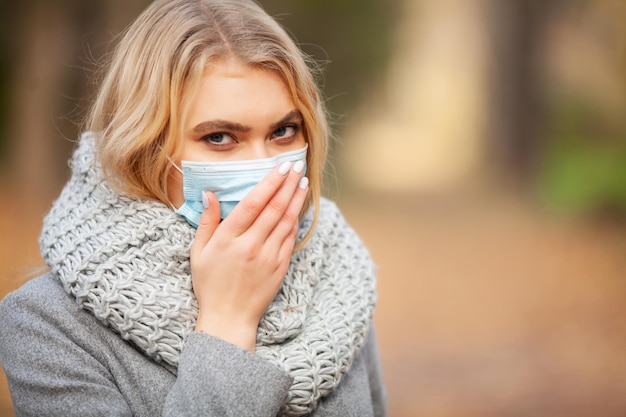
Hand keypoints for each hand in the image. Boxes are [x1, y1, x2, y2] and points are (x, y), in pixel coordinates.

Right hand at [190, 161, 307, 350]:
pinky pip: (291, 239)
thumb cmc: (210, 284)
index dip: (269, 182)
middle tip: (296, 166)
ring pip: (287, 221)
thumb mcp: (198, 252)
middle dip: (287, 184)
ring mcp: (268, 257)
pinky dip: (296, 221)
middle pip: (274, 208)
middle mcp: (251, 245)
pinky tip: (300, 207)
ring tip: (303, 181)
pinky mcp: (280, 267)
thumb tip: (210, 194)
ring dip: (296, 199)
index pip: (253, 203)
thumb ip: (207, 222)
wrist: (229, 318)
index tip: (280, 167)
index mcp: (229, 239)